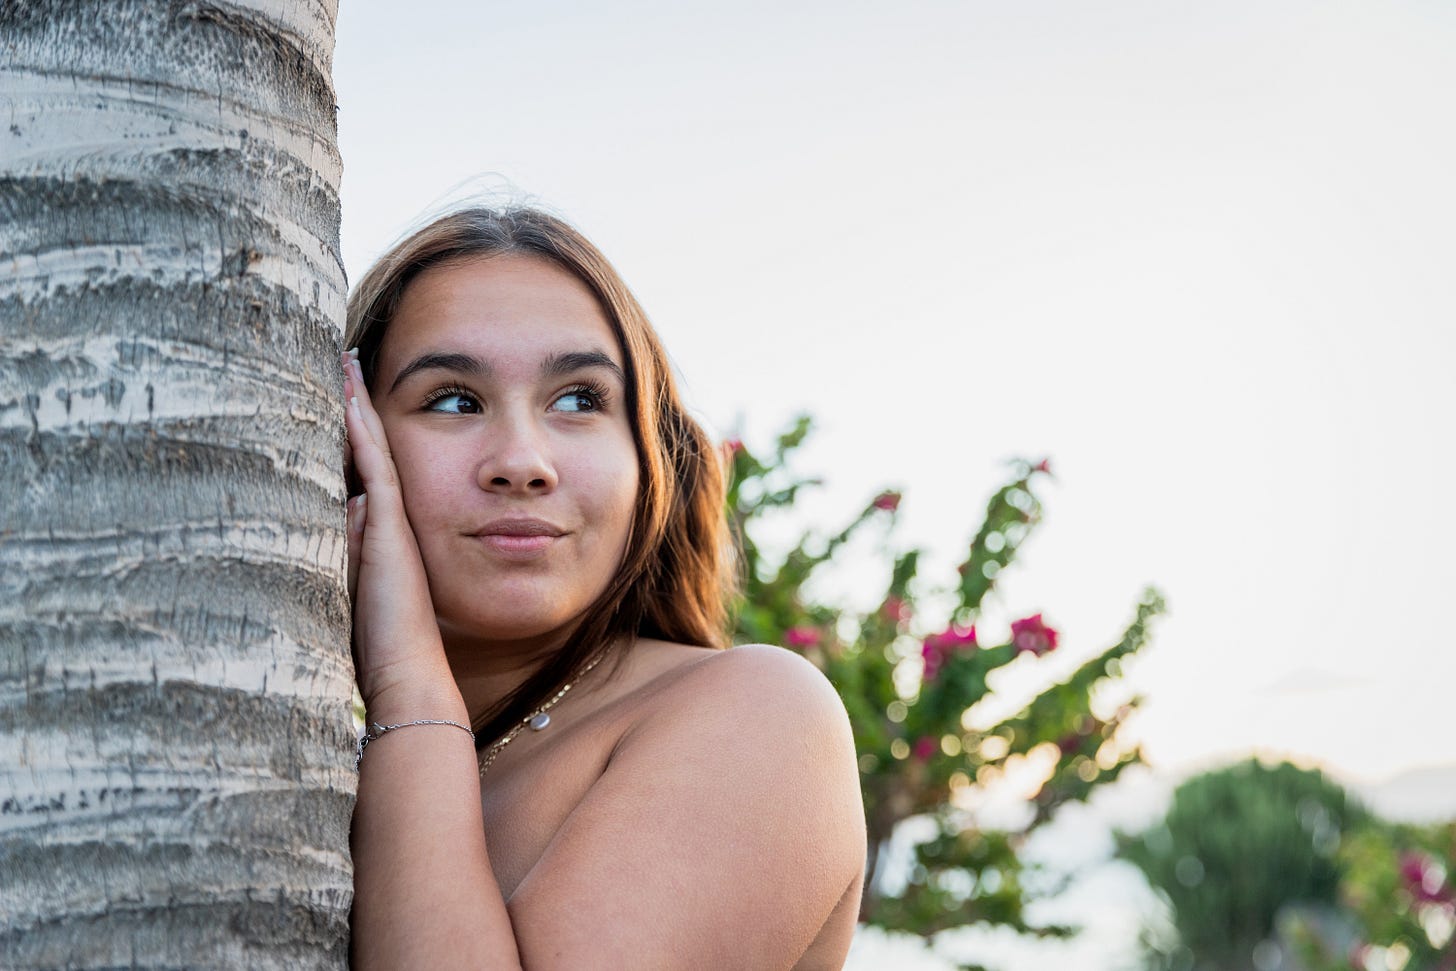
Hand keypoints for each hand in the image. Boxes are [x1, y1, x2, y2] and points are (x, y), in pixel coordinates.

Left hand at [343, 351, 456, 709]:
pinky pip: (374, 465)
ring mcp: (390, 518)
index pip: (364, 467)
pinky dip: (362, 429)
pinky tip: (351, 397)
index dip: (353, 426)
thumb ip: (343, 549)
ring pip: (373, 448)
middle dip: (355, 402)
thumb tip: (340, 508)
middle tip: (342, 356)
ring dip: (357, 403)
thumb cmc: (373, 642)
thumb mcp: (347, 586)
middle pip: (369, 448)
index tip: (341, 388)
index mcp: (378, 530)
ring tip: (344, 358)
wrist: (404, 668)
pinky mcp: (387, 525)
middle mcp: (387, 517)